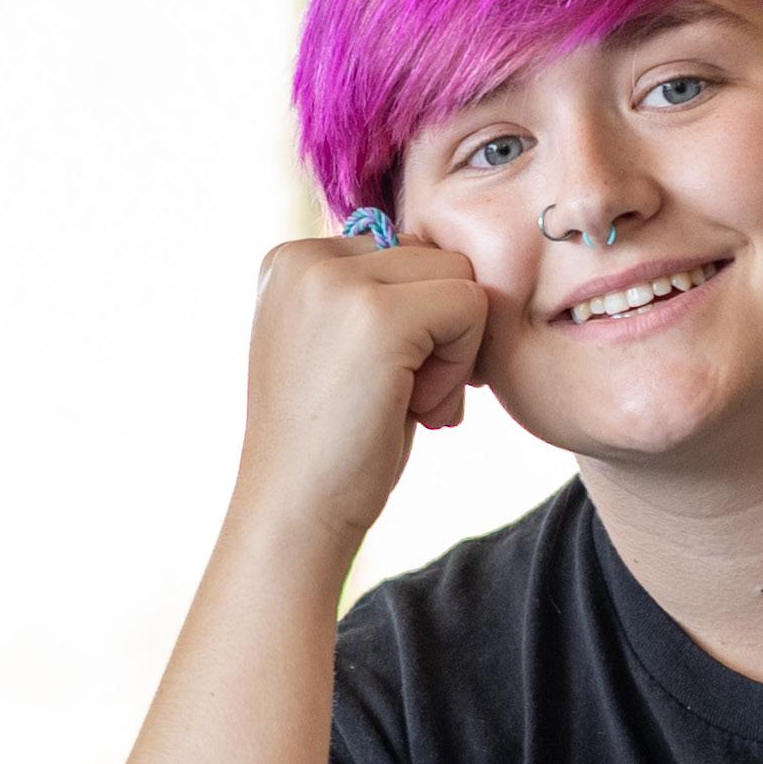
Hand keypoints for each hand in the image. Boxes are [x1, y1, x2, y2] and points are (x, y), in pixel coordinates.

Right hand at [235, 231, 491, 559]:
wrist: (295, 512)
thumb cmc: (330, 446)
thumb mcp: (341, 349)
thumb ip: (378, 297)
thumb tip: (457, 268)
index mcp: (291, 260)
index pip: (401, 251)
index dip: (416, 320)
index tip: (383, 379)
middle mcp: (304, 258)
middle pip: (434, 258)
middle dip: (439, 332)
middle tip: (403, 398)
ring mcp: (337, 281)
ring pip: (459, 278)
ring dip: (453, 349)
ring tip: (407, 403)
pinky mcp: (377, 314)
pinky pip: (471, 307)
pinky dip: (460, 366)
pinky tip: (418, 410)